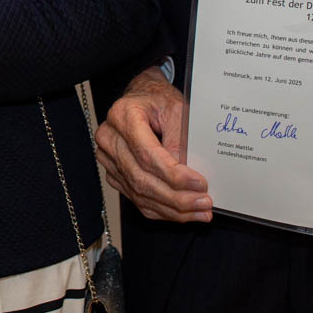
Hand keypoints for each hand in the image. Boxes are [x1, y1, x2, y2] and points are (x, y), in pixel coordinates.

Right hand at [94, 67, 211, 222]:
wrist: (143, 100)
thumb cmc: (159, 102)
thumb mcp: (177, 110)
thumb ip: (180, 141)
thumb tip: (187, 176)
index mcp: (123, 116)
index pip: (147, 155)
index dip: (174, 175)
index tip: (199, 183)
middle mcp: (109, 139)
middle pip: (142, 179)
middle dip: (176, 197)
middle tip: (204, 203)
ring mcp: (108, 159)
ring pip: (140, 194)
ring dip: (172, 208)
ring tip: (199, 211)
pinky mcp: (114, 175)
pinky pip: (137, 200)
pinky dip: (162, 210)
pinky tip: (182, 213)